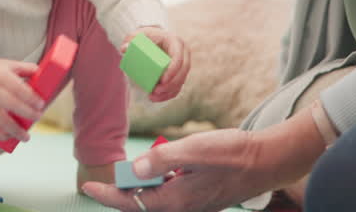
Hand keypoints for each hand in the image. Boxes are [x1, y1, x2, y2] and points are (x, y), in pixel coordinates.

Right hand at [0, 57, 44, 141]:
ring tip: (26, 136)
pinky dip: (0, 136)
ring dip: (15, 131)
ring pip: (0, 121)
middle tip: (38, 117)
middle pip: (10, 104)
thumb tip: (45, 75)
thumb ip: (26, 68)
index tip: (41, 104)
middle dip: (27, 113)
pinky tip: (10, 137)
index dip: (30, 97)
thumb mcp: (7, 64)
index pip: (17, 87)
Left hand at [82, 109, 326, 211]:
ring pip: (157, 198)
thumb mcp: (195, 150)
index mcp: (177, 199)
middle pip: (142, 203)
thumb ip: (163, 159)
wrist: (268, 161)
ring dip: (141, 187)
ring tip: (128, 173)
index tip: (88, 186)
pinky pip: (172, 193)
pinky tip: (160, 168)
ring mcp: (194, 202)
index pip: (131, 202)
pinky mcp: (202, 196)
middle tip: (104, 179)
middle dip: (122, 193)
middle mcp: (183, 206)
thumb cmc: (234, 154)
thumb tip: (135, 170)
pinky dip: (159, 182)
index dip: (107, 194)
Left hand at [123, 26, 190, 101]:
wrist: (151, 40)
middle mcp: (183, 53)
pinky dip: (168, 95)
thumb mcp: (137, 36)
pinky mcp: (179, 74)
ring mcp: (182, 64)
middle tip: (156, 90)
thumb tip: (125, 48)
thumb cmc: (145, 37)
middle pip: (183, 71)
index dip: (173, 70)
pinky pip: (177, 86)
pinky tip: (156, 99)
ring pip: (181, 81)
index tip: (162, 80)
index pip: (179, 57)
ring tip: (152, 97)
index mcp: (175, 42)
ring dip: (169, 92)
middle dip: (171, 84)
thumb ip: (130, 40)